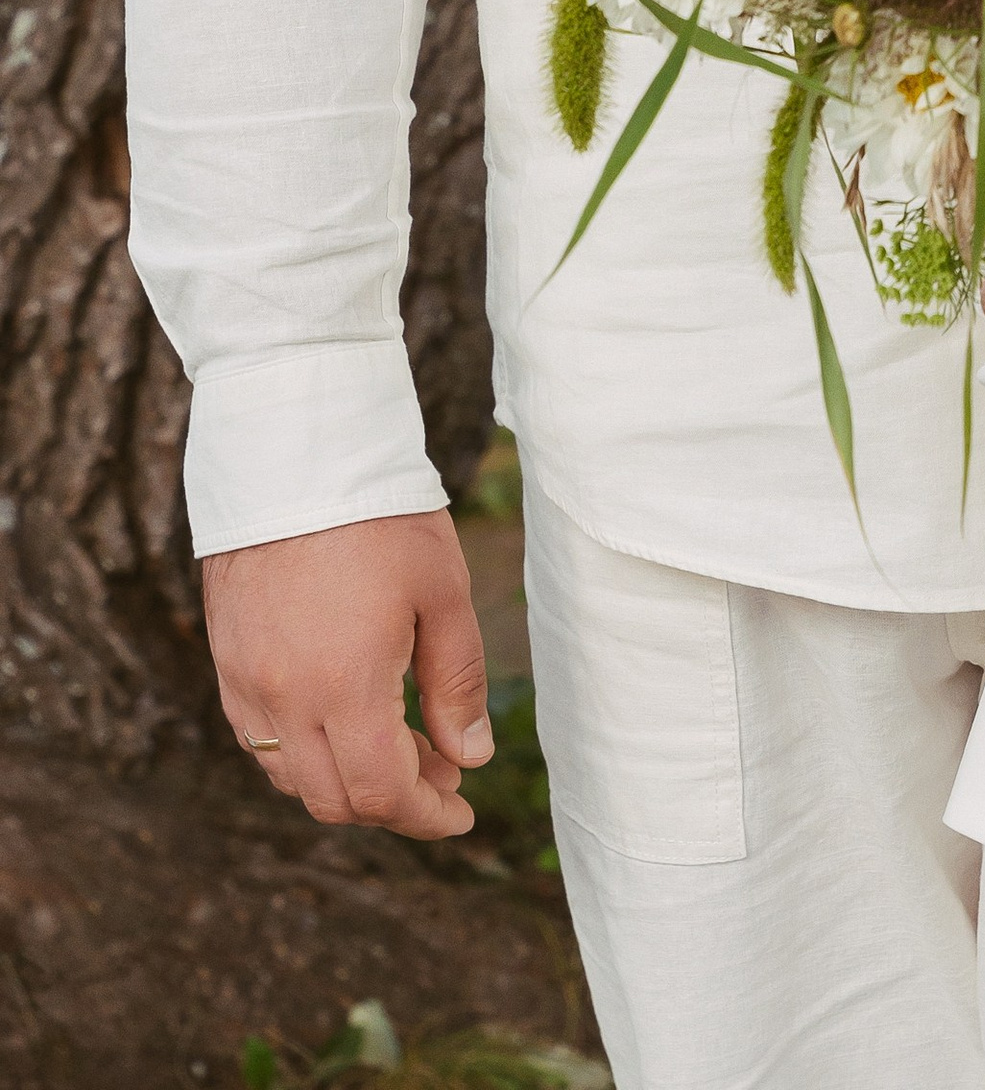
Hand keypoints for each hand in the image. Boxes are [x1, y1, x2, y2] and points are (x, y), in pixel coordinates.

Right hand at [204, 508, 490, 838]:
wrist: (296, 455)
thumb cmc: (381, 517)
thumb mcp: (442, 592)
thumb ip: (457, 684)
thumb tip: (470, 758)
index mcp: (345, 686)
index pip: (381, 793)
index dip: (426, 816)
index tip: (461, 812)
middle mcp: (284, 699)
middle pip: (336, 799)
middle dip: (394, 802)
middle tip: (442, 771)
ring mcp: (246, 685)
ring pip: (293, 778)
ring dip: (348, 781)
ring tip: (401, 743)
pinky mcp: (227, 665)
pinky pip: (261, 742)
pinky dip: (304, 754)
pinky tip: (344, 721)